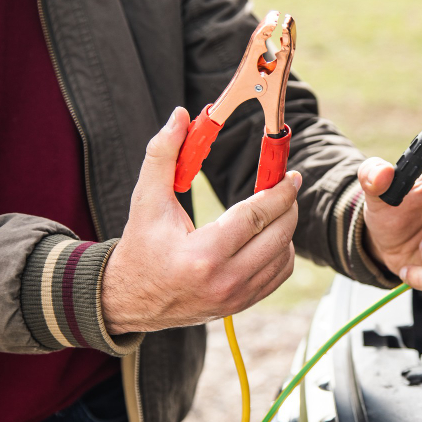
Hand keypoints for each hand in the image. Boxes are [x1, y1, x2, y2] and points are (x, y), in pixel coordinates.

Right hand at [101, 108, 297, 333]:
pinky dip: (282, 253)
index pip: (256, 217)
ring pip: (284, 257)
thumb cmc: (141, 245)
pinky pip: (278, 276)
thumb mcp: (146, 199)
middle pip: (278, 236)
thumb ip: (163, 154)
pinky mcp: (240, 305)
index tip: (292, 176)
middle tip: (286, 186)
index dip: (279, 192)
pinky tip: (269, 236)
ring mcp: (235, 297)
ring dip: (286, 229)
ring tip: (274, 210)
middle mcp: (224, 280)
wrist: (130, 298)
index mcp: (202, 255)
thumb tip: (180, 116)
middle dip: (288, 206)